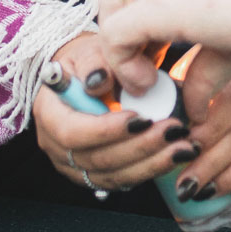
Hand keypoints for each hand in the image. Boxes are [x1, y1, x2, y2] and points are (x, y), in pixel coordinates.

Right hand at [31, 34, 190, 193]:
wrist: (90, 76)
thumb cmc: (90, 62)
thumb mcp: (90, 51)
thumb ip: (95, 63)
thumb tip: (99, 80)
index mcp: (48, 113)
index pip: (72, 132)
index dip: (106, 130)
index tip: (140, 119)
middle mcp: (56, 146)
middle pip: (96, 159)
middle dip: (139, 147)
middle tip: (173, 131)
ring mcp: (75, 165)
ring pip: (112, 175)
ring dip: (150, 163)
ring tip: (182, 146)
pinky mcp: (96, 173)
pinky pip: (122, 180)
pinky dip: (150, 169)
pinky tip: (174, 156)